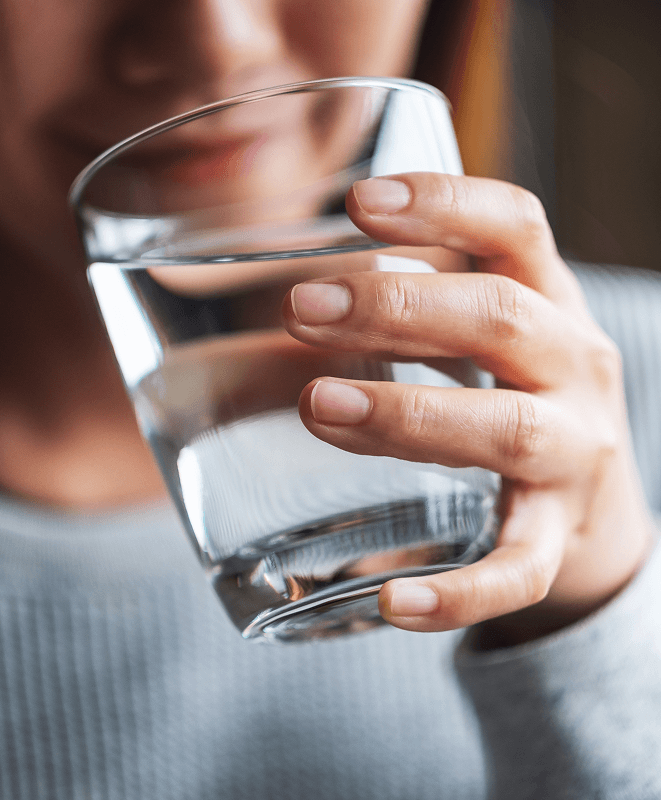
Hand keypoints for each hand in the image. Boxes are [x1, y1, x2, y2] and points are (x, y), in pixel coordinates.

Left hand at [281, 172, 654, 644]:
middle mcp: (574, 367)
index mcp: (548, 303)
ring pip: (507, 429)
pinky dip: (459, 592)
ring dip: (409, 414)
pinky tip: (392, 603)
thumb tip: (289, 283)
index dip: (444, 203)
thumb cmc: (512, 401)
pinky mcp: (558, 540)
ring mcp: (576, 456)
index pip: (515, 227)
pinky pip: (517, 570)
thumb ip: (407, 306)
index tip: (360, 200)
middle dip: (399, 309)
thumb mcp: (480, 338)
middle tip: (301, 309)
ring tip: (319, 405)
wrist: (592, 516)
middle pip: (502, 318)